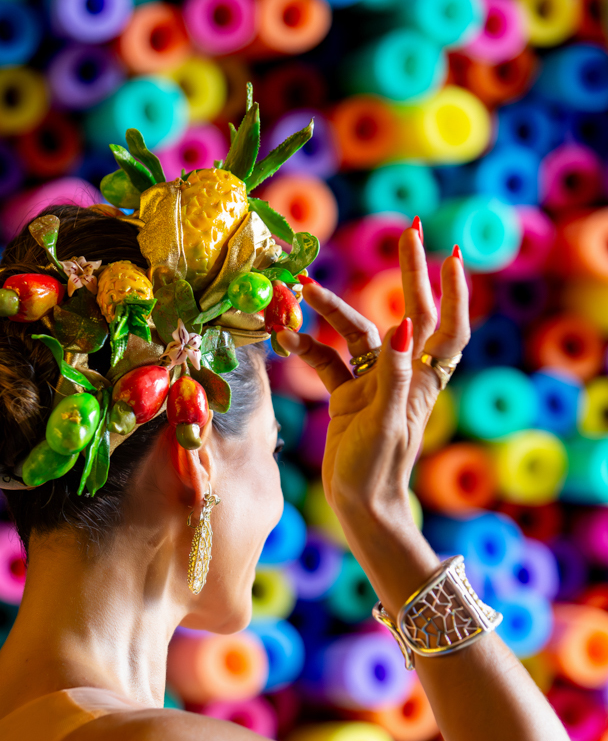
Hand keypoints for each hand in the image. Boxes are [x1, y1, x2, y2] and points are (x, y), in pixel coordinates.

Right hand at [278, 226, 469, 529]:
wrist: (358, 507)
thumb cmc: (378, 471)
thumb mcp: (388, 422)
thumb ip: (395, 374)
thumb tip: (405, 325)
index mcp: (423, 380)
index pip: (448, 328)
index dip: (454, 293)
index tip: (451, 255)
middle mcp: (401, 375)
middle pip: (408, 314)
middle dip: (408, 274)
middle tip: (406, 234)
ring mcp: (372, 383)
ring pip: (355, 333)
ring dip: (332, 310)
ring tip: (304, 287)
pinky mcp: (347, 397)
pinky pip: (327, 361)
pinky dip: (307, 348)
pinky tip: (285, 335)